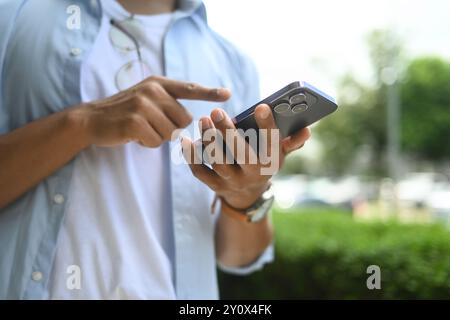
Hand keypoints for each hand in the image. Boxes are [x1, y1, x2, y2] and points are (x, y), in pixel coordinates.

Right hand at [71, 76, 230, 147]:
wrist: (91, 119)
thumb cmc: (123, 112)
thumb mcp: (145, 98)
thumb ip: (167, 102)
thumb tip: (193, 119)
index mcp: (158, 83)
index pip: (189, 88)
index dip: (209, 92)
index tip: (228, 94)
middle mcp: (153, 90)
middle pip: (185, 120)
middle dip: (172, 128)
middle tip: (151, 125)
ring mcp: (143, 104)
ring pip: (172, 133)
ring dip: (158, 137)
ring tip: (141, 129)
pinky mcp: (135, 121)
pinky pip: (157, 142)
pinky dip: (147, 143)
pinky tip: (134, 135)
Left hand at [181, 104, 310, 208]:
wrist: (247, 194)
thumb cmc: (263, 162)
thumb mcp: (279, 154)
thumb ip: (291, 141)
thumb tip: (306, 130)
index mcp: (271, 163)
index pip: (272, 144)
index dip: (267, 126)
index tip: (261, 107)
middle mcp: (253, 175)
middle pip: (241, 154)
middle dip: (228, 132)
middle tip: (216, 111)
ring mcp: (232, 182)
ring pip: (218, 162)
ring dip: (209, 141)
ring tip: (203, 120)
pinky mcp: (215, 185)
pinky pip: (200, 172)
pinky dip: (191, 156)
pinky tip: (184, 139)